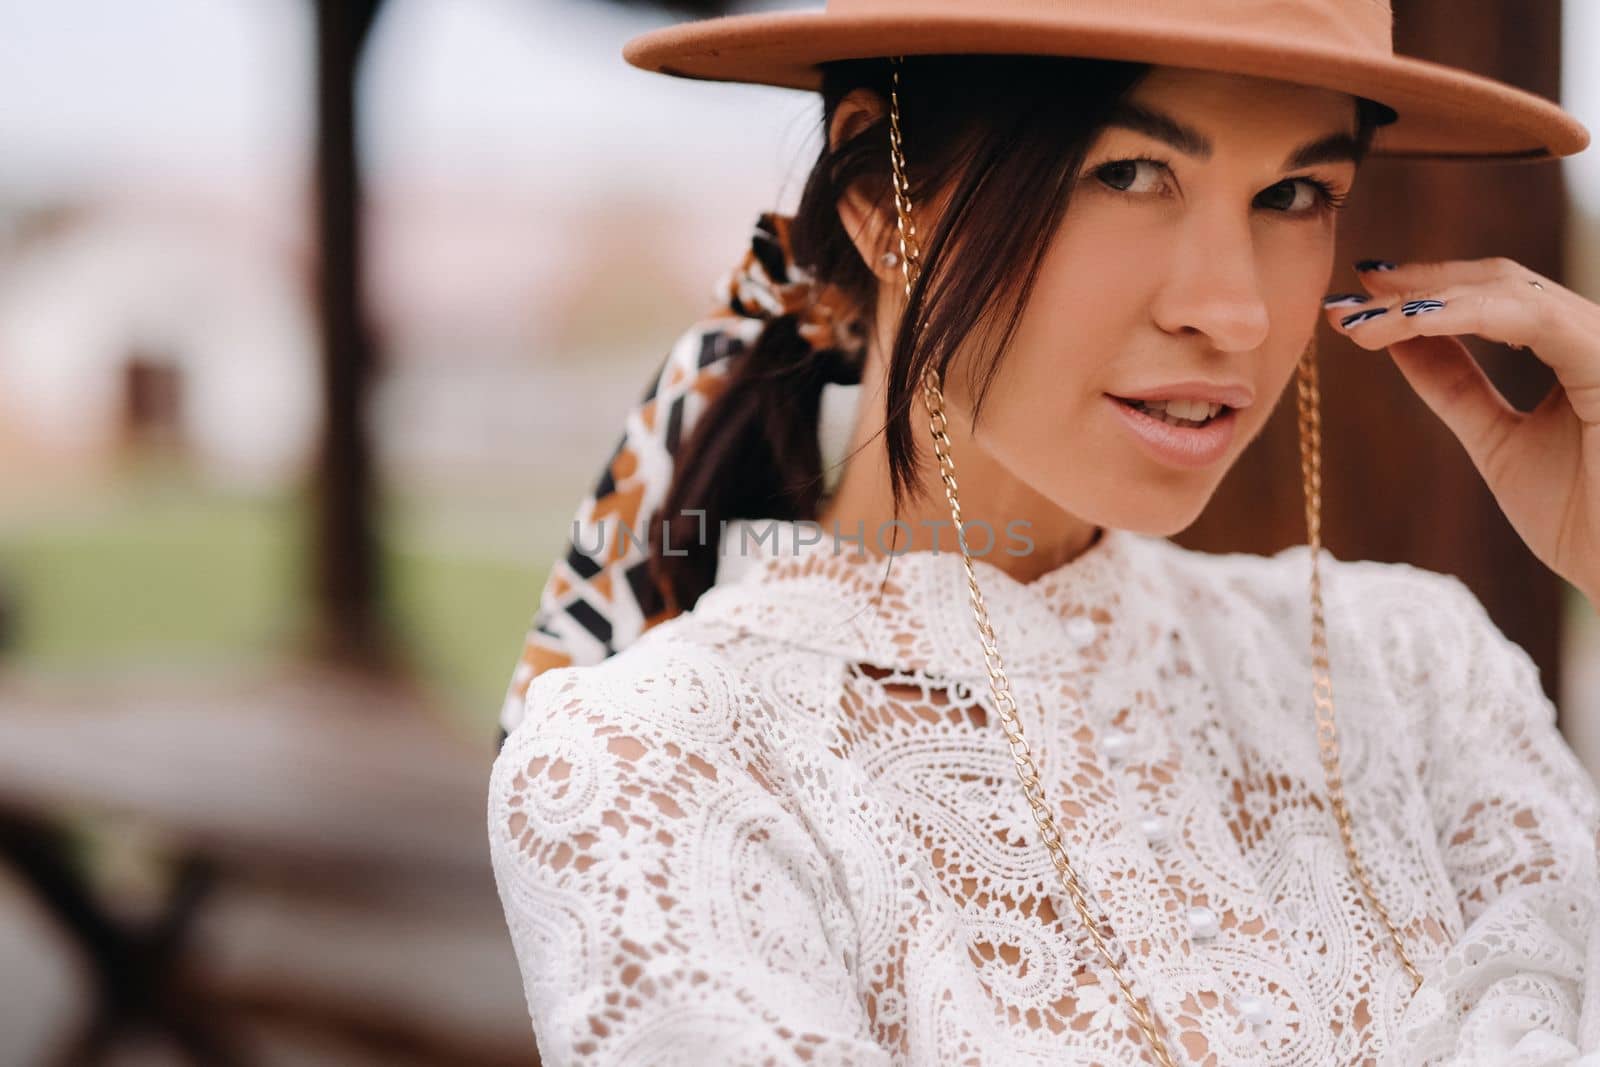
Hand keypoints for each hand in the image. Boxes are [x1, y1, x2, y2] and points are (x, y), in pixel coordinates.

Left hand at [1324, 256, 1599, 607]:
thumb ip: (1457, 387)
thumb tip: (1399, 339)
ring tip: (1359, 323)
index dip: (1426, 293)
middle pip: (1498, 280)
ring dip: (1423, 303)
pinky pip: (1532, 317)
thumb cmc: (1584, 521)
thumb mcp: (1500, 442)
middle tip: (1345, 302)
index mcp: (1579, 348)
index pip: (1496, 296)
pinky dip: (1463, 314)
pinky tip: (1408, 323)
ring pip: (1506, 290)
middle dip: (1415, 287)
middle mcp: (1598, 333)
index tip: (1357, 303)